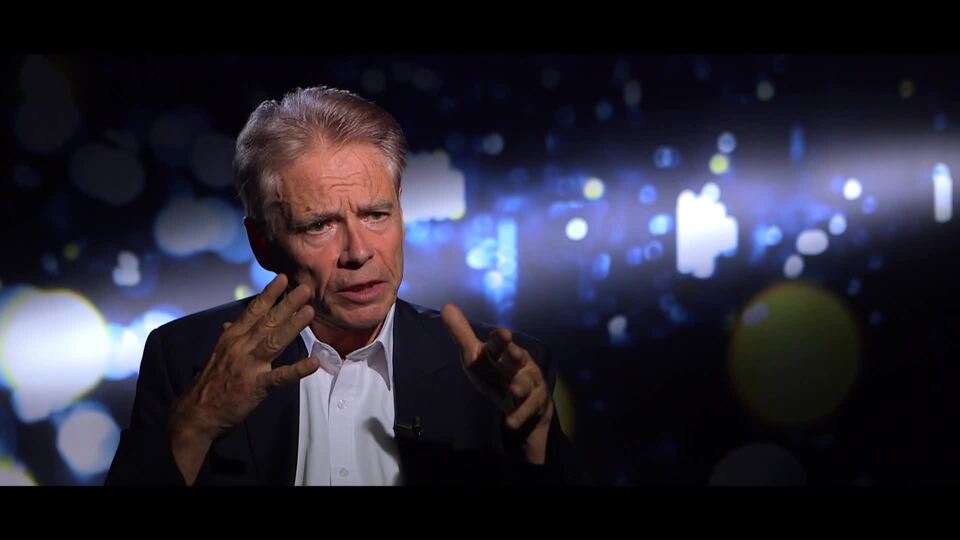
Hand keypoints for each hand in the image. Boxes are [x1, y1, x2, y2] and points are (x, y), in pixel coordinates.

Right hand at [169, 273, 320, 482]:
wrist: (196, 414)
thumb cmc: (210, 383)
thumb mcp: (217, 354)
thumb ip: (228, 337)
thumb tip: (230, 323)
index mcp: (232, 338)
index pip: (252, 312)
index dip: (268, 295)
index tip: (283, 279)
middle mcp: (240, 347)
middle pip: (267, 322)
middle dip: (287, 304)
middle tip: (305, 288)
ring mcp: (248, 366)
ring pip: (274, 341)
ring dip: (293, 326)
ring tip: (309, 312)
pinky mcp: (256, 387)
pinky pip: (279, 377)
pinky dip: (297, 370)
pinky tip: (313, 362)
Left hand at [440, 303, 553, 463]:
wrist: (524, 406)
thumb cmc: (497, 375)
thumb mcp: (477, 357)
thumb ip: (462, 335)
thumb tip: (446, 306)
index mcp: (505, 352)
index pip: (501, 344)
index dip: (501, 340)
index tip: (503, 334)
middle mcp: (521, 365)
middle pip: (518, 360)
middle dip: (516, 355)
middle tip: (515, 353)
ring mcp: (531, 386)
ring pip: (527, 385)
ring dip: (521, 388)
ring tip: (514, 391)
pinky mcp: (535, 407)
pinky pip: (527, 412)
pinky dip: (519, 417)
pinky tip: (510, 424)